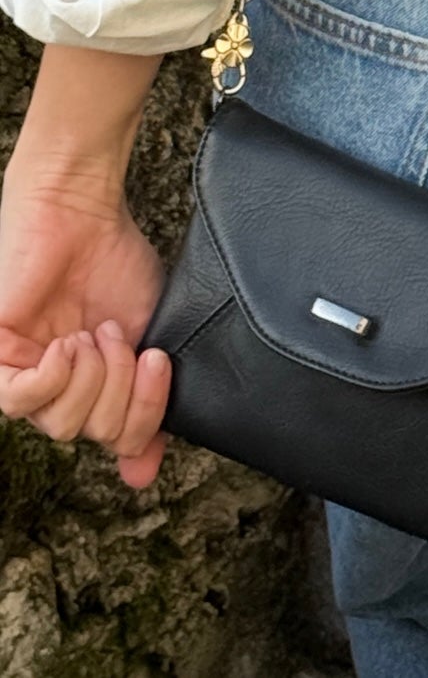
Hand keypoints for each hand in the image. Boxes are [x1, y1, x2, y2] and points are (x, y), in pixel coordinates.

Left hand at [0, 165, 172, 484]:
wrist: (82, 207)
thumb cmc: (114, 258)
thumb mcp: (151, 330)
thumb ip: (149, 400)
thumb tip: (140, 472)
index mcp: (98, 387)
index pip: (119, 442)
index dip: (145, 416)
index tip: (159, 363)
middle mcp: (61, 387)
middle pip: (92, 434)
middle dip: (120, 386)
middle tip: (119, 334)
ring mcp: (26, 371)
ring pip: (59, 424)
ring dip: (92, 375)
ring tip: (96, 329)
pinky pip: (18, 400)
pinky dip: (53, 376)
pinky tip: (67, 343)